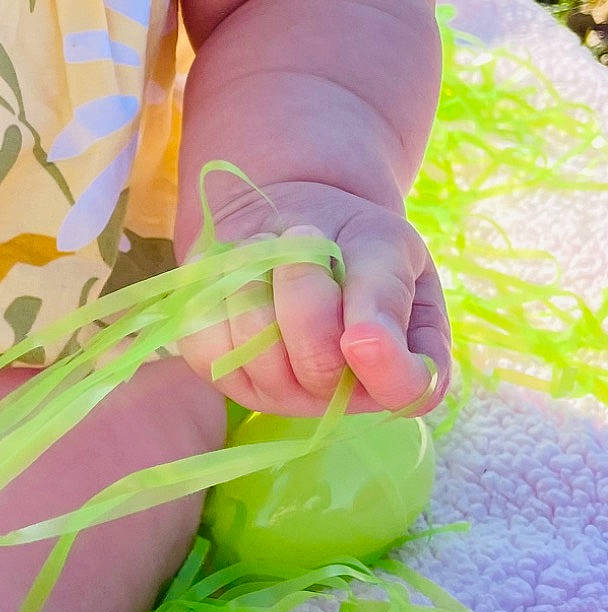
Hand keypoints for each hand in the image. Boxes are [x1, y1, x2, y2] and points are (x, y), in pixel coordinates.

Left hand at [179, 180, 450, 418]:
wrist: (287, 218)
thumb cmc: (351, 238)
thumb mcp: (385, 246)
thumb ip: (385, 291)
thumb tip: (367, 338)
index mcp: (400, 365)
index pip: (404, 391)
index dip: (384, 368)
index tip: (362, 331)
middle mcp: (340, 394)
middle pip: (317, 364)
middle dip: (305, 289)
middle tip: (305, 237)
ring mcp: (278, 391)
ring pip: (255, 348)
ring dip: (257, 277)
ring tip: (272, 248)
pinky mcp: (223, 374)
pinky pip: (207, 340)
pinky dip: (217, 288)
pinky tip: (239, 269)